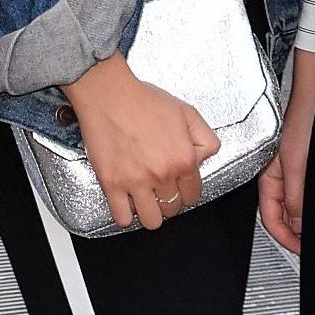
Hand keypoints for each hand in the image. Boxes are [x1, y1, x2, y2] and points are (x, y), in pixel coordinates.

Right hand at [64, 54, 220, 232]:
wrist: (109, 94)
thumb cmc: (143, 100)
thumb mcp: (187, 112)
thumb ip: (204, 139)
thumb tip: (203, 159)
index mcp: (183, 159)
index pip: (193, 195)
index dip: (187, 190)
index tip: (179, 186)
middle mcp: (162, 174)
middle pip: (173, 209)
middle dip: (169, 200)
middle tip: (161, 188)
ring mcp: (136, 182)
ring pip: (151, 221)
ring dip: (150, 212)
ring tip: (145, 199)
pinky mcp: (112, 184)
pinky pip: (122, 218)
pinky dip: (125, 215)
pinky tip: (127, 202)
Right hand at [259, 48, 314, 254]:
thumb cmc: (304, 122)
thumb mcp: (298, 166)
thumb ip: (295, 198)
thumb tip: (298, 227)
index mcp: (269, 179)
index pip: (270, 219)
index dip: (284, 239)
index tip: (300, 251)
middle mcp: (280, 178)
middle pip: (281, 216)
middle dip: (294, 235)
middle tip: (311, 248)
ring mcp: (293, 174)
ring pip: (294, 208)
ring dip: (304, 223)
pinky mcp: (307, 169)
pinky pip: (304, 196)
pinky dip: (311, 209)